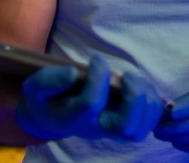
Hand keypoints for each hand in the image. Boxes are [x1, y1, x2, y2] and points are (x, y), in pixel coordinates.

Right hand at [15, 55, 164, 140]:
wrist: (53, 116)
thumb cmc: (47, 99)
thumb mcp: (35, 87)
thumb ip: (49, 81)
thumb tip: (73, 74)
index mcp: (74, 119)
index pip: (91, 103)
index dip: (98, 77)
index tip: (96, 59)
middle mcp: (98, 128)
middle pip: (127, 128)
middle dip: (134, 98)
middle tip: (125, 76)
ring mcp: (115, 129)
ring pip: (142, 126)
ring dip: (145, 97)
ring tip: (131, 78)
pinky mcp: (129, 124)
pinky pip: (151, 121)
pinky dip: (152, 102)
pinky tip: (138, 85)